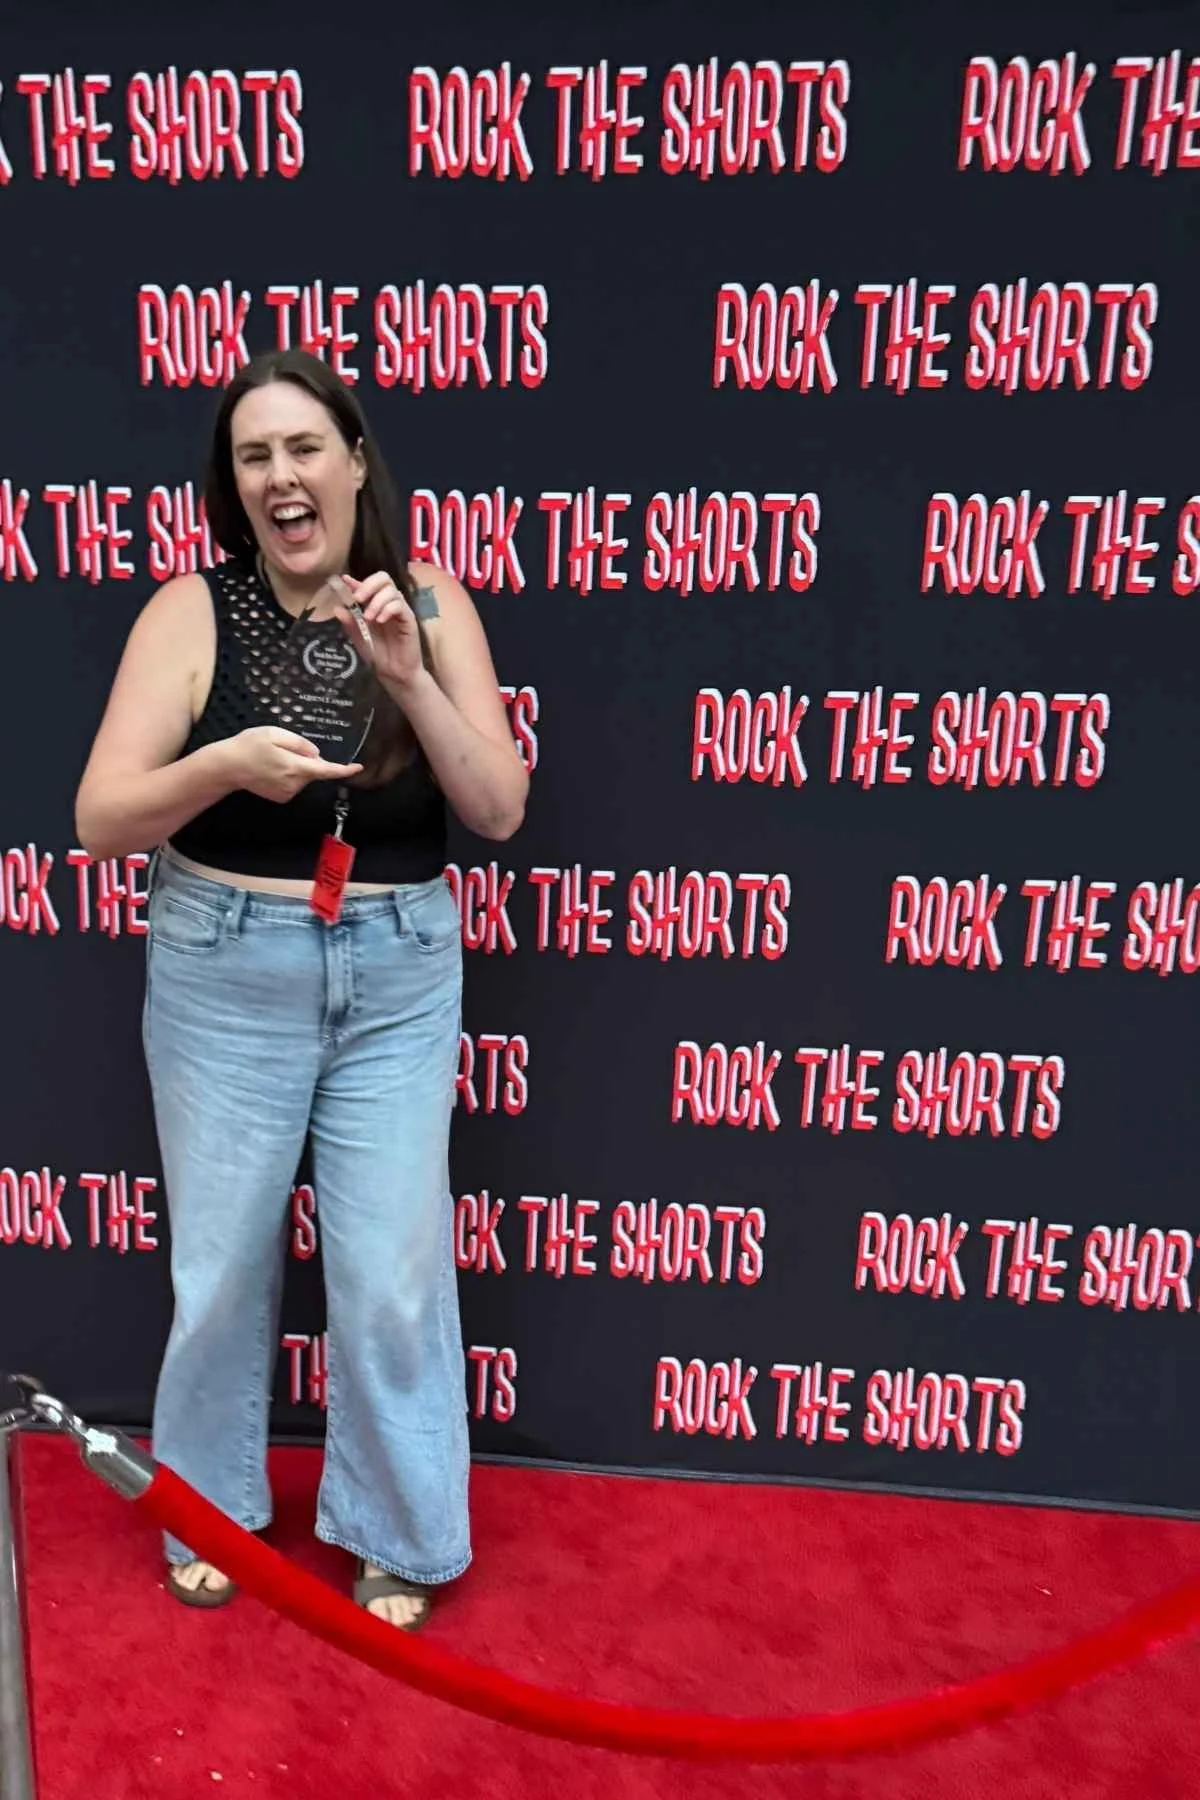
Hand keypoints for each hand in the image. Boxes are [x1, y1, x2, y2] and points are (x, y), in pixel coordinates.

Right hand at [222, 726, 362, 803]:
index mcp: (295, 768)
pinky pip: (293, 783)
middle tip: (283, 748)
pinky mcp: (281, 797)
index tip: (357, 767)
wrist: (227, 766)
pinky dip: (288, 774)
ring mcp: (287, 793)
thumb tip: (316, 754)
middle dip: (306, 759)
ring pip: (303, 776)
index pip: (326, 771)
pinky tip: (270, 768)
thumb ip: (300, 744)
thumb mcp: (276, 734)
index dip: (344, 770)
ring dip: (295, 766)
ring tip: (272, 758)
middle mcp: (294, 784)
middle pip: (313, 771)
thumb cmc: (249, 746)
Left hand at [337, 572, 423, 690]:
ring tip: (368, 618)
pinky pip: (400, 605)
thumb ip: (349, 622)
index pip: (368, 584)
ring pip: (392, 590)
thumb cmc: (377, 653)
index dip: (356, 581)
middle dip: (369, 585)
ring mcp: (400, 610)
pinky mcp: (409, 619)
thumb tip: (337, 608)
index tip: (344, 580)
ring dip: (377, 601)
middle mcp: (388, 603)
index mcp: (375, 604)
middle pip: (384, 578)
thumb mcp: (358, 636)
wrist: (393, 672)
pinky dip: (388, 609)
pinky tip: (380, 620)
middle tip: (358, 598)